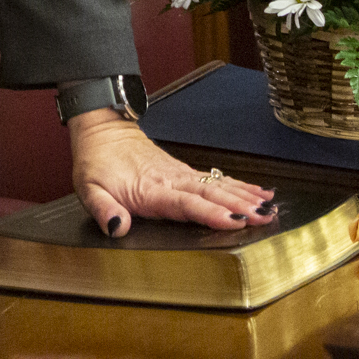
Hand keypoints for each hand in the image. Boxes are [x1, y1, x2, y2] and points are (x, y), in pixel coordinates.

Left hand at [67, 112, 273, 235]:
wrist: (102, 130)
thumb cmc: (96, 163)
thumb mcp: (88, 189)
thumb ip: (103, 210)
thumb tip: (117, 227)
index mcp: (150, 189)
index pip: (185, 204)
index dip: (210, 213)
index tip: (233, 220)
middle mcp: (171, 180)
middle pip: (209, 194)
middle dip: (238, 206)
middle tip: (264, 217)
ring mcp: (180, 174)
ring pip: (217, 185)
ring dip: (245, 197)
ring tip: (270, 208)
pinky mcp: (185, 171)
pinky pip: (216, 179)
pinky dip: (240, 186)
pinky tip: (260, 193)